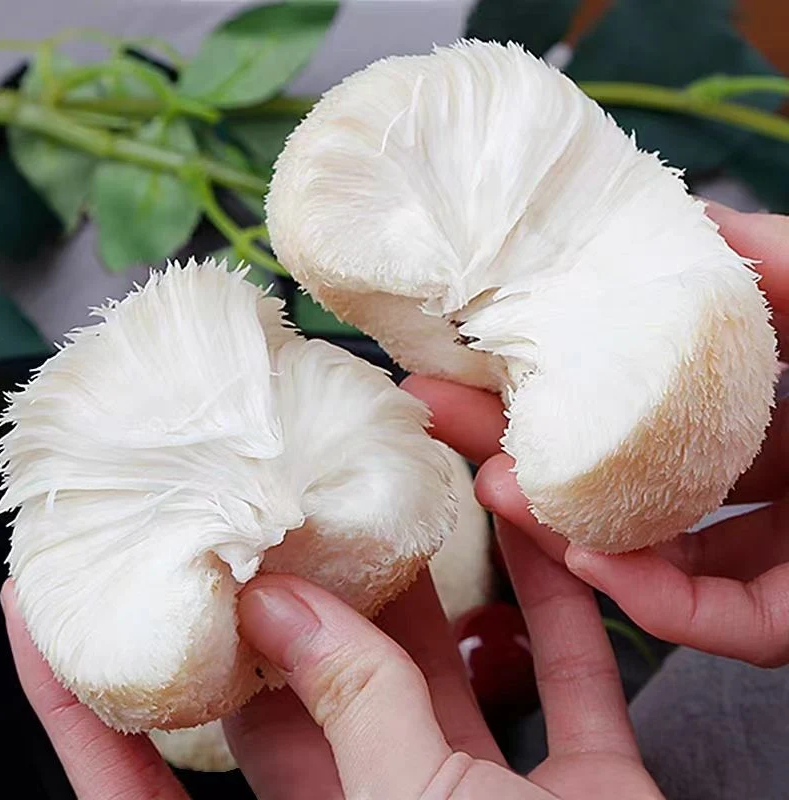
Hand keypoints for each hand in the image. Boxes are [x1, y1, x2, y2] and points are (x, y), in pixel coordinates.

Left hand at [1, 534, 662, 798]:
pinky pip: (559, 675)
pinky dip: (549, 601)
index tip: (35, 605)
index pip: (142, 792)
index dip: (81, 704)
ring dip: (419, 586)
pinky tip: (533, 531)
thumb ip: (351, 716)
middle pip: (298, 698)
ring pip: (430, 674)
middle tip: (250, 506)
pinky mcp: (582, 790)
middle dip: (275, 600)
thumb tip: (284, 603)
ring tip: (380, 495)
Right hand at [404, 202, 788, 668]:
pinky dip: (648, 595)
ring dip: (568, 525)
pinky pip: (714, 618)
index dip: (567, 374)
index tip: (491, 354)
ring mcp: (783, 549)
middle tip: (448, 420)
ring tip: (493, 491)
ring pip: (655, 550)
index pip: (650, 391)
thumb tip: (683, 218)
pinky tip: (586, 558)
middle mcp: (772, 471)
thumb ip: (776, 261)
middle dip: (532, 444)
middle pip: (630, 466)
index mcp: (779, 396)